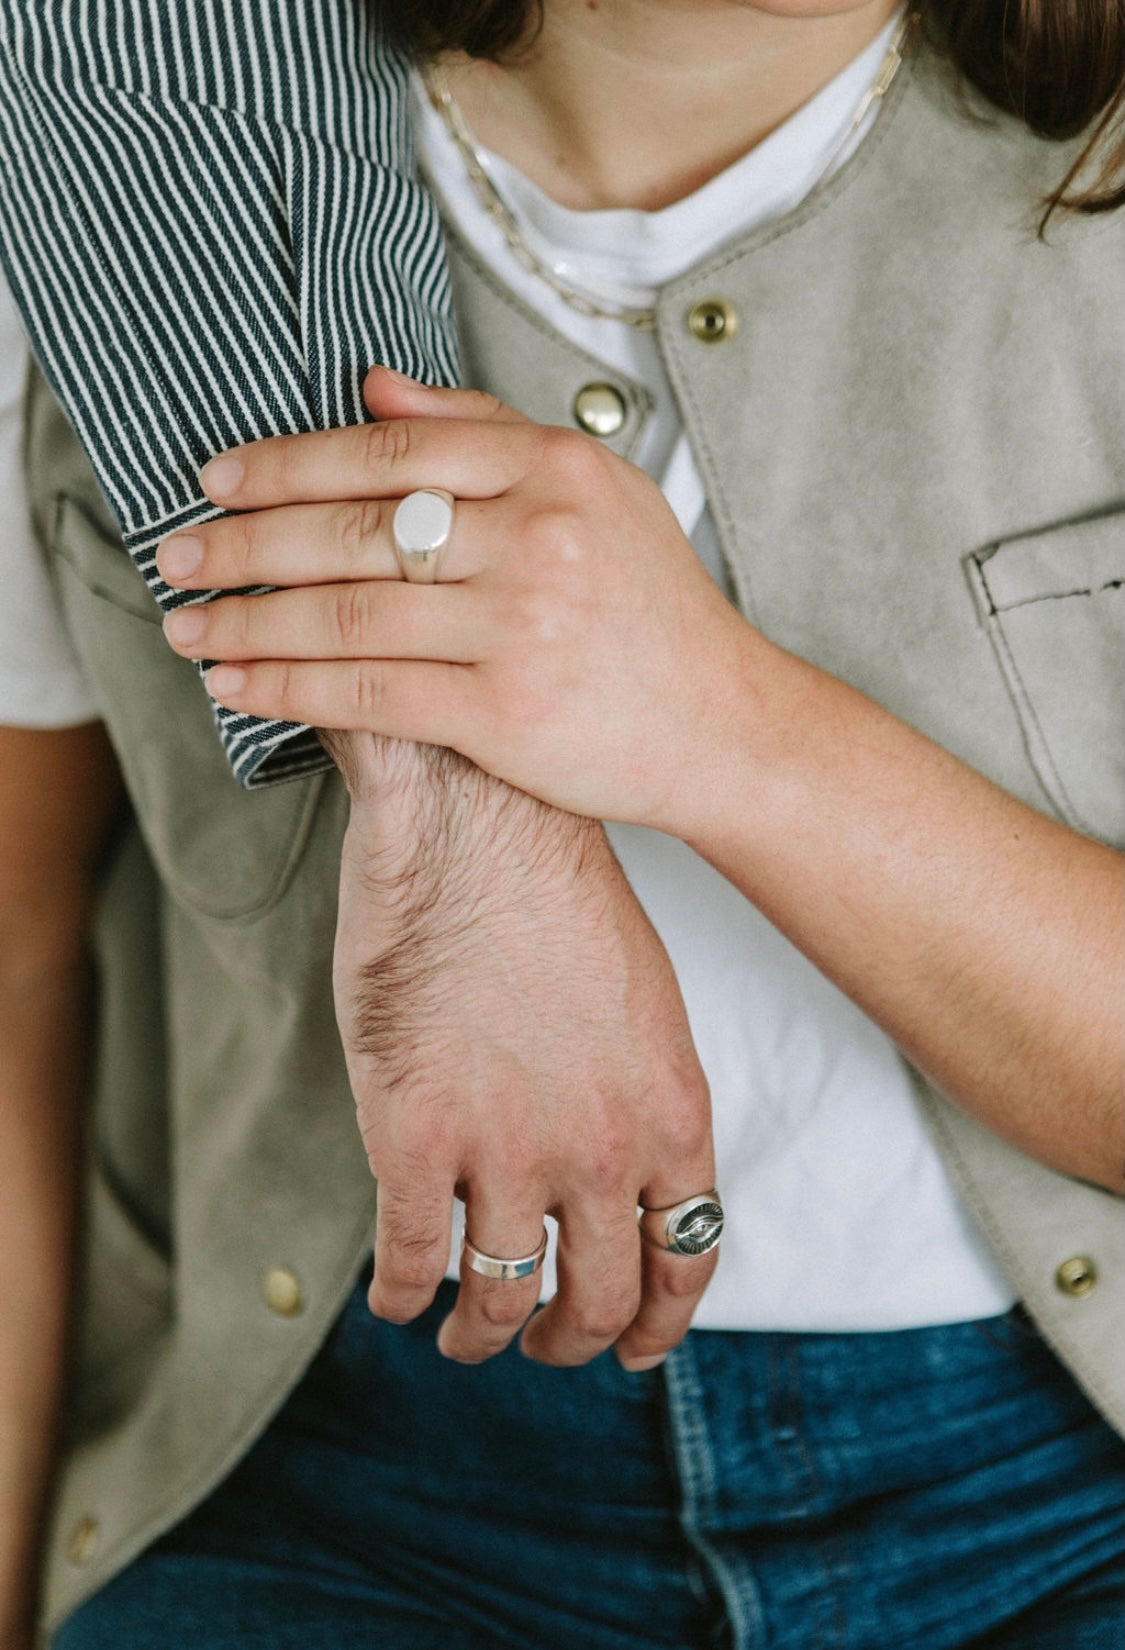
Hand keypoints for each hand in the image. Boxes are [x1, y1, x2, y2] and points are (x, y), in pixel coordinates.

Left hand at [158, 370, 761, 837]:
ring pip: (347, 613)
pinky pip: (369, 693)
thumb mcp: (595, 493)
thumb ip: (484, 431)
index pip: (388, 451)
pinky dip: (289, 690)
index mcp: (554, 467)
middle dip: (245, 544)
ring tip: (187, 626)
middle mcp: (537, 536)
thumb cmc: (654, 610)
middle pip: (353, 529)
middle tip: (177, 555)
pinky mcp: (506, 712)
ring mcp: (521, 626)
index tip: (216, 479)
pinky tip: (237, 685)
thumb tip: (372, 385)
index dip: (286, 464)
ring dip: (249, 622)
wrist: (723, 723)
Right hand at [327, 735, 717, 1367]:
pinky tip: (396, 1300)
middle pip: (601, 1300)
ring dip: (484, 1336)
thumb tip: (623, 1164)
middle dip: (573, 1341)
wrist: (478, 822)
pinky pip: (411, 1260)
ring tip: (466, 1337)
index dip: (662, 1324)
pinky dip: (402, 1298)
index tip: (635, 1345)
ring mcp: (510, 1151)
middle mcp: (604, 1151)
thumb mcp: (645, 1004)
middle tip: (546, 1345)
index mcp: (672, 1115)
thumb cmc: (558, 894)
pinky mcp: (416, 1137)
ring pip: (504, 1299)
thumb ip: (640, 1097)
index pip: (687, 1259)